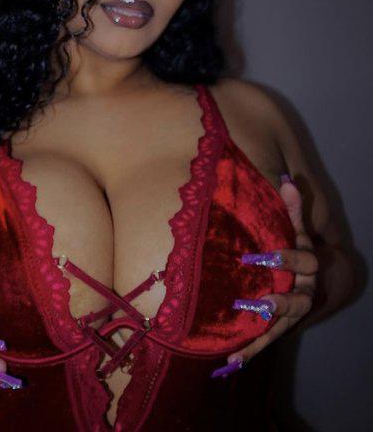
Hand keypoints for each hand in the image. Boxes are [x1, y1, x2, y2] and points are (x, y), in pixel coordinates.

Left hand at [225, 177, 318, 367]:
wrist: (316, 276)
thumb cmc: (296, 245)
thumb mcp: (295, 228)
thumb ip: (292, 209)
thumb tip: (287, 182)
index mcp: (308, 265)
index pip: (304, 262)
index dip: (286, 260)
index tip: (262, 257)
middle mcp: (304, 291)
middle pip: (299, 301)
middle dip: (280, 303)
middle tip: (260, 304)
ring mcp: (292, 313)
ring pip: (281, 326)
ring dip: (261, 337)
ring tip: (239, 348)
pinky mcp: (277, 326)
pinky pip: (266, 341)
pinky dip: (249, 352)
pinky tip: (229, 363)